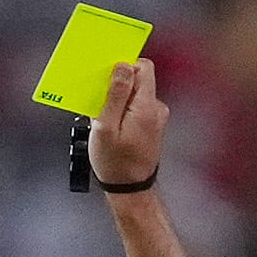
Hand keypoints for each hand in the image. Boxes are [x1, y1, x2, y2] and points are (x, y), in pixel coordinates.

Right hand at [89, 57, 168, 191]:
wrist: (130, 190)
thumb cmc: (115, 163)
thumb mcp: (106, 126)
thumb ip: (116, 94)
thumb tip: (122, 65)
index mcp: (146, 106)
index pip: (142, 66)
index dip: (122, 67)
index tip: (106, 79)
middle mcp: (156, 108)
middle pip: (138, 79)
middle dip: (116, 87)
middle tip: (100, 104)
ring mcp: (156, 117)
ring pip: (135, 94)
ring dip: (118, 101)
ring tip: (104, 121)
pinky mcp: (152, 125)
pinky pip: (136, 107)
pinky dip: (123, 112)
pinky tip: (111, 128)